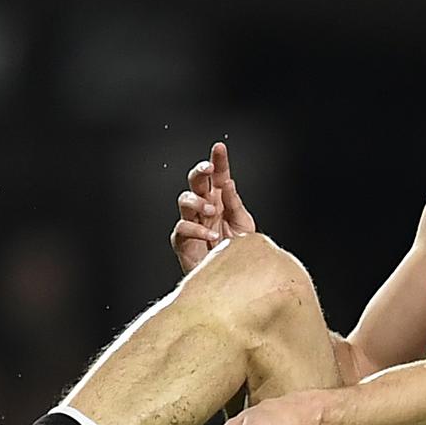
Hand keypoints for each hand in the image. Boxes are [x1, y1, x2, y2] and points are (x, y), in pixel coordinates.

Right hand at [170, 141, 255, 273]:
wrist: (231, 277)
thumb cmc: (237, 250)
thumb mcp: (243, 224)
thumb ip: (235, 203)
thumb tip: (228, 183)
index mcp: (220, 200)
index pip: (218, 176)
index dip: (218, 161)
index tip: (219, 147)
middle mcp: (204, 207)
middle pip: (196, 182)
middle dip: (200, 172)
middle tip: (208, 170)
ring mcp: (192, 222)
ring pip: (185, 199)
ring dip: (198, 202)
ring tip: (212, 211)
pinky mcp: (183, 239)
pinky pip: (182, 228)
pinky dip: (197, 230)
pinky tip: (211, 237)